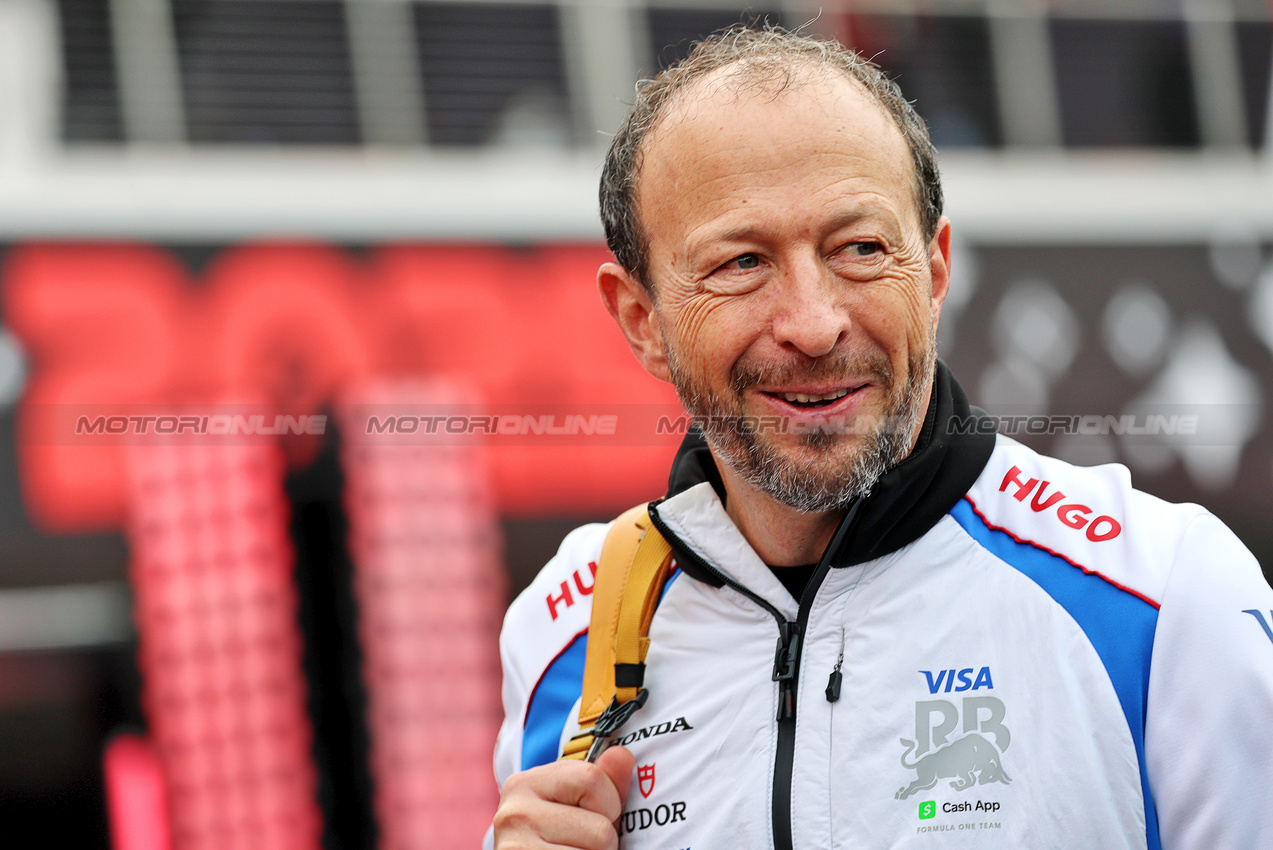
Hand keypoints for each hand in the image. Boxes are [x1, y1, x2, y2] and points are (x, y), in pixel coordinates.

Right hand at [493, 746, 634, 848]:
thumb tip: (622, 755)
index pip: (591, 779)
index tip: (597, 815)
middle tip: (584, 843)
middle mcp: (516, 812)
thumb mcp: (575, 803)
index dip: (609, 804)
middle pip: (600, 829)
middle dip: (605, 841)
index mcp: (526, 782)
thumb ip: (603, 780)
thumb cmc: (555, 839)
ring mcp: (516, 845)